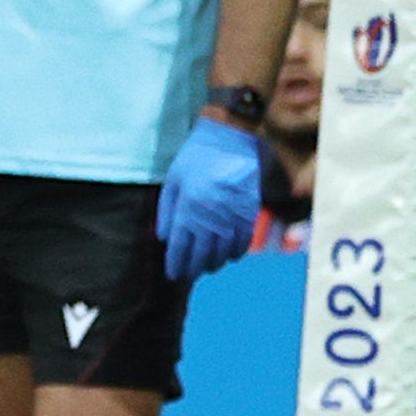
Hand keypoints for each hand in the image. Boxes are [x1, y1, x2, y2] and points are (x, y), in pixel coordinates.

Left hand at [156, 115, 264, 280]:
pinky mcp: (250, 213)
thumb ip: (167, 211)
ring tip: (207, 267)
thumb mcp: (173, 180)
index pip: (180, 247)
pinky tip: (228, 256)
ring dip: (214, 263)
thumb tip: (165, 238)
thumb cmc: (197, 158)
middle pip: (202, 255)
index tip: (173, 275)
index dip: (176, 264)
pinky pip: (243, 242)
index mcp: (188, 209)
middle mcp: (211, 218)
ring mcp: (232, 217)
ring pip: (224, 252)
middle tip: (189, 275)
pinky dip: (235, 253)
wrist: (232, 139)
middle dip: (194, 268)